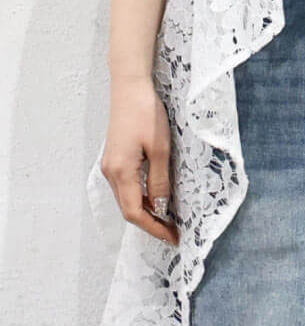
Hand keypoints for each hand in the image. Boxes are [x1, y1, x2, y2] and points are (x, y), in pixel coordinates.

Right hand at [102, 76, 178, 244]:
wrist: (129, 88)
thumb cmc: (146, 114)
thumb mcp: (161, 150)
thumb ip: (160, 181)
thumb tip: (161, 207)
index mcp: (121, 172)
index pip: (135, 213)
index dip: (154, 228)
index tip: (173, 237)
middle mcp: (110, 173)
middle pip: (128, 209)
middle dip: (151, 224)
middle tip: (174, 233)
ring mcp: (110, 166)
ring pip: (127, 199)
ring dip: (146, 212)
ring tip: (169, 220)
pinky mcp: (115, 159)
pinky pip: (127, 187)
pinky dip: (141, 198)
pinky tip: (157, 199)